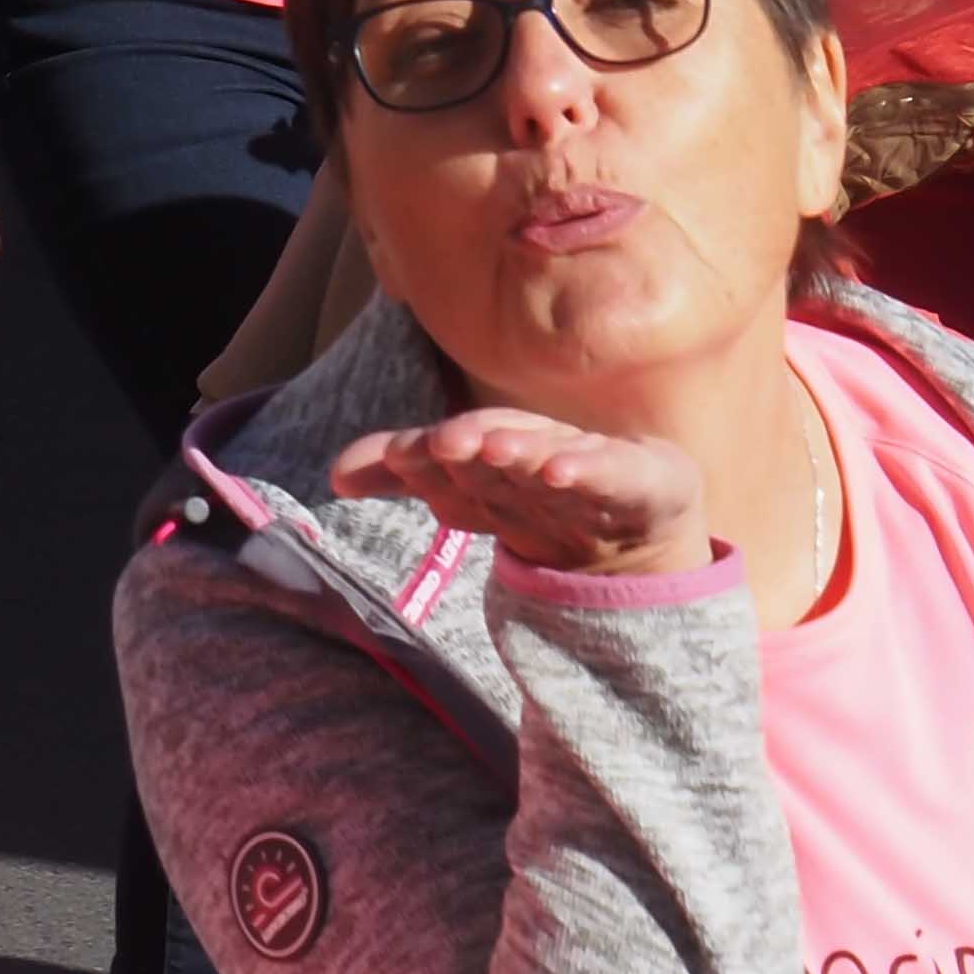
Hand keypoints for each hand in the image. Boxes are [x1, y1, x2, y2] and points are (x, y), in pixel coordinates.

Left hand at [330, 406, 709, 577]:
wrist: (639, 530)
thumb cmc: (542, 490)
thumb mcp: (473, 489)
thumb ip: (407, 474)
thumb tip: (334, 473)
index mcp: (491, 457)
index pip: (449, 454)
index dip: (423, 455)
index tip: (395, 455)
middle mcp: (534, 455)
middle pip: (495, 447)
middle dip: (467, 442)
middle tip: (441, 444)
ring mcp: (587, 467)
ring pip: (547, 457)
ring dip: (519, 448)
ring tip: (492, 446)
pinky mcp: (639, 480)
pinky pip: (610, 475)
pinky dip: (586, 468)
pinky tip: (561, 470)